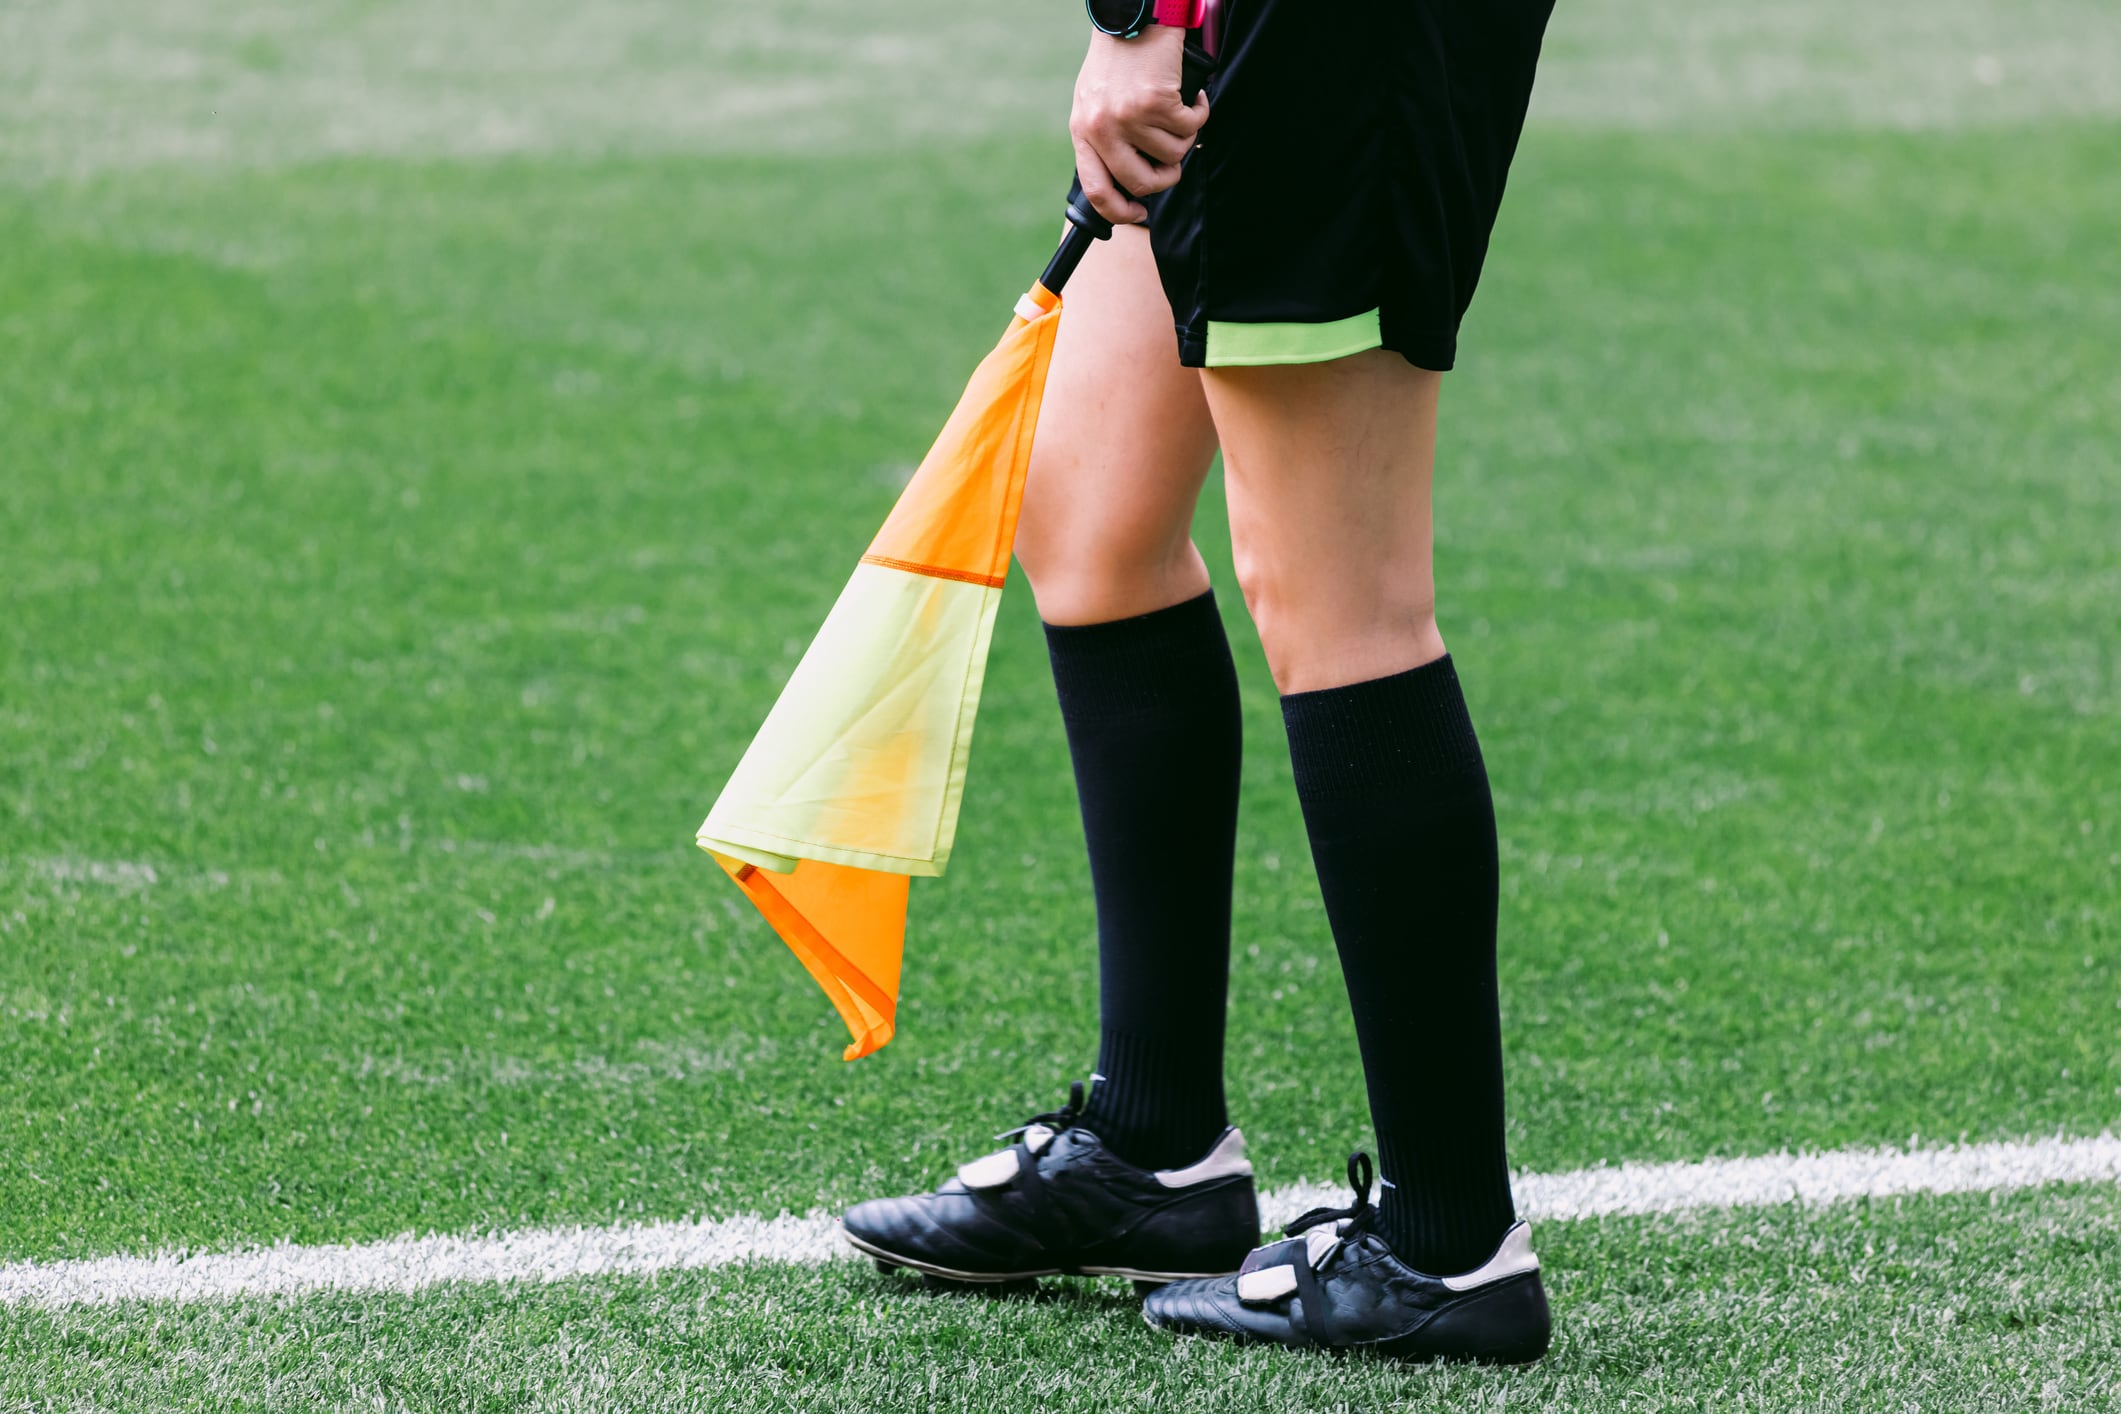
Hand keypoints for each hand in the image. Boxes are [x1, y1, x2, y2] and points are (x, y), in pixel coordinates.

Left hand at [1069, 25, 1208, 224]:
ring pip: (1172, 154)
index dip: (1121, 211)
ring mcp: (1128, 117)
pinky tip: (1193, 98)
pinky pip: (1190, 128)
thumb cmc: (1118, 59)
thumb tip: (1126, 179)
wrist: (1133, 17)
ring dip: (1184, 138)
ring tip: (1180, 113)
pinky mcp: (1156, 102)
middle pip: (1141, 183)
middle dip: (1165, 179)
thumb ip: (1104, 139)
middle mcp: (1102, 128)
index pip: (1096, 190)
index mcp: (1083, 131)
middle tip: (1174, 164)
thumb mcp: (1096, 102)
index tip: (1139, 212)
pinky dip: (1199, 113)